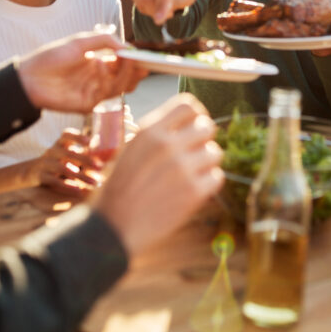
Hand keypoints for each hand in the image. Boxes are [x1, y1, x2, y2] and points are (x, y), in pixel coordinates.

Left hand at [16, 32, 147, 113]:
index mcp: (99, 65)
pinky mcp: (87, 104)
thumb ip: (105, 41)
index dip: (134, 61)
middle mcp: (99, 80)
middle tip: (142, 62)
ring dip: (125, 74)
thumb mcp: (81, 42)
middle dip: (136, 71)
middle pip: (126, 80)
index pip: (123, 66)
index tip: (143, 55)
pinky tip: (100, 64)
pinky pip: (105, 94)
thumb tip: (128, 46)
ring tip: (124, 60)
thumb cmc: (52, 57)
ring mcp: (94, 93)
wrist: (29, 76)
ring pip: (120, 88)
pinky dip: (106, 78)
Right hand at [34, 128, 104, 195]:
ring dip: (81, 176)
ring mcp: (45, 163)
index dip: (77, 137)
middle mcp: (52, 152)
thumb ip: (79, 155)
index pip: (66, 135)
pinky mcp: (41, 176)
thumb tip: (103, 160)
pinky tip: (78, 190)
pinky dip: (67, 186)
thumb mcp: (64, 155)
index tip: (89, 142)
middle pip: (68, 153)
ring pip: (63, 169)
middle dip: (85, 160)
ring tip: (94, 183)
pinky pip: (54, 181)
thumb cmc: (54, 162)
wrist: (29, 172)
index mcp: (59, 144)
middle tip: (100, 167)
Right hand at [92, 93, 222, 256]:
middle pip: (207, 126)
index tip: (193, 126)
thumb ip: (157, 133)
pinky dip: (209, 182)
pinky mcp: (194, 193)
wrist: (112, 227)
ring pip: (215, 152)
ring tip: (191, 173)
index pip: (188, 104)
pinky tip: (193, 188)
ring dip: (206, 162)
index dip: (196, 115)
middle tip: (193, 153)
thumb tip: (185, 123)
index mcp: (150, 131)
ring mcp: (183, 169)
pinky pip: (217, 176)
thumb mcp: (130, 149)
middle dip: (203, 139)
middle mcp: (168, 145)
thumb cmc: (119, 188)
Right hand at [129, 0, 199, 25]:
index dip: (161, 5)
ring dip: (152, 10)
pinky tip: (155, 3)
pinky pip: (137, 1)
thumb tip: (161, 13)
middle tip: (169, 14)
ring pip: (140, 0)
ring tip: (164, 7)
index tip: (159, 21)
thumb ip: (176, 2)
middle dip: (157, 11)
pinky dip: (146, 7)